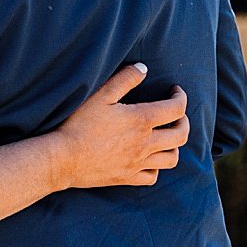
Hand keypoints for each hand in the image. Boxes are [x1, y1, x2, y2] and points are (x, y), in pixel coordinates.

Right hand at [51, 64, 188, 189]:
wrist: (62, 159)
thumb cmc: (79, 124)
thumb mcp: (100, 95)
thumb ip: (124, 79)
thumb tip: (143, 68)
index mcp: (141, 120)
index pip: (176, 109)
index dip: (180, 97)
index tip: (175, 91)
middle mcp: (145, 143)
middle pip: (181, 135)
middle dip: (184, 121)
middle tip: (177, 114)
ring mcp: (138, 163)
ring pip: (172, 158)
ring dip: (174, 145)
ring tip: (166, 137)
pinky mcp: (127, 178)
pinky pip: (153, 176)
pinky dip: (156, 167)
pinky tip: (148, 159)